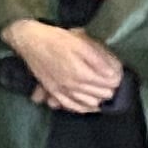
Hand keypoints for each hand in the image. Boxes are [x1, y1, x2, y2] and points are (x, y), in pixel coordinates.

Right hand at [5, 19, 126, 115]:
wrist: (29, 41)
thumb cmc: (56, 39)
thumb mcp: (81, 42)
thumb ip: (99, 59)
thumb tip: (113, 73)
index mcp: (82, 74)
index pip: (111, 83)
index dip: (118, 76)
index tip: (117, 69)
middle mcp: (73, 87)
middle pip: (103, 94)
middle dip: (111, 87)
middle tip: (111, 78)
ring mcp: (62, 91)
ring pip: (89, 103)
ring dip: (100, 98)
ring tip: (104, 91)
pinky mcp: (53, 91)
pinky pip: (71, 106)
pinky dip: (83, 108)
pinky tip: (90, 106)